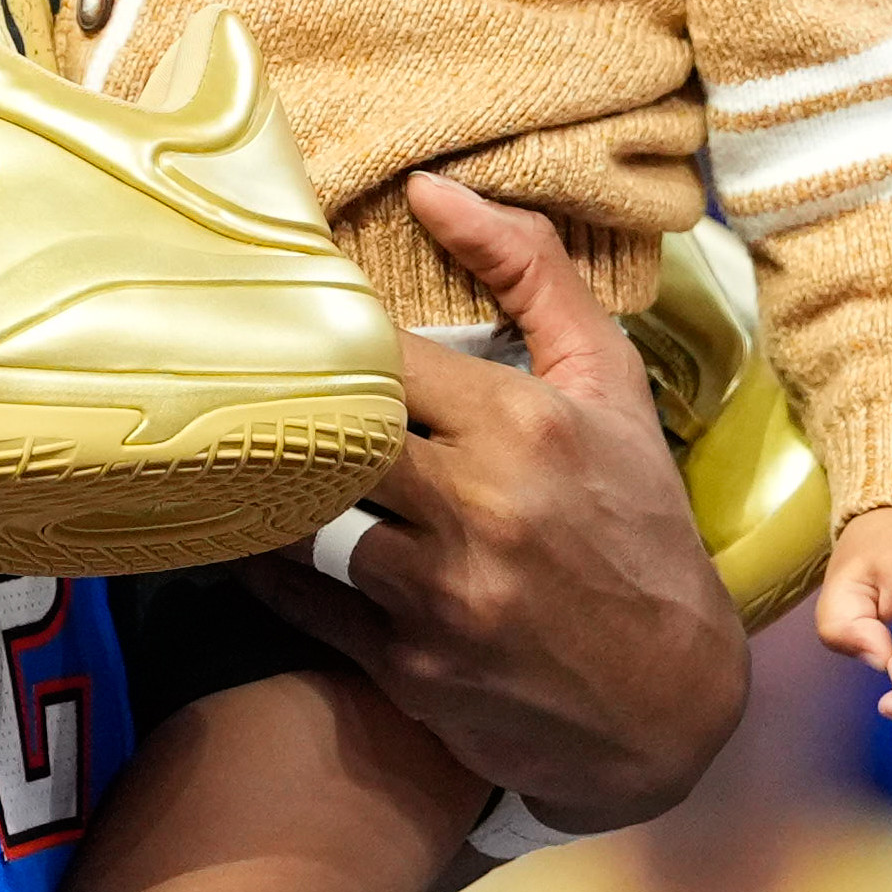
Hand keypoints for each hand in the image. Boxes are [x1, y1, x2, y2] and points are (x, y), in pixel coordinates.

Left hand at [238, 173, 747, 831]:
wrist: (671, 704)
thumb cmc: (637, 526)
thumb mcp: (612, 388)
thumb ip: (532, 274)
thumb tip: (429, 187)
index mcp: (523, 425)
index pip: (375, 352)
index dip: (318, 332)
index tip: (284, 321)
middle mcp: (478, 508)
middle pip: (326, 435)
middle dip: (275, 407)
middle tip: (219, 378)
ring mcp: (439, 595)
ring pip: (297, 521)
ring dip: (261, 488)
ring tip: (223, 453)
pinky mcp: (408, 667)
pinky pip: (298, 602)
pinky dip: (266, 566)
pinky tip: (250, 534)